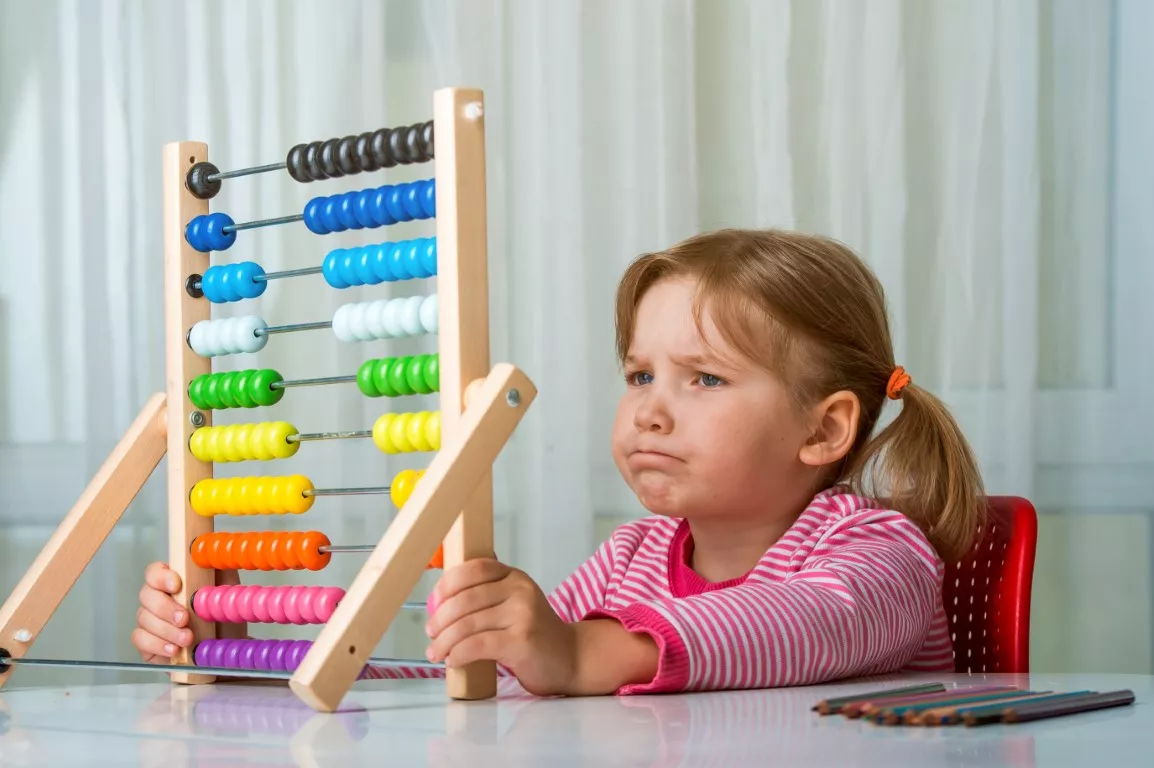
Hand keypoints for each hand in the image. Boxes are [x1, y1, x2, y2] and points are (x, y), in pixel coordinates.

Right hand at [131, 562, 242, 662]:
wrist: (223, 649)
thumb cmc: (221, 618)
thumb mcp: (226, 592)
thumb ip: (219, 571)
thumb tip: (217, 555)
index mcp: (173, 583)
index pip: (155, 572)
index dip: (161, 576)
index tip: (177, 585)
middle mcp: (157, 599)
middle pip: (146, 595)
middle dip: (165, 608)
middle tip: (184, 618)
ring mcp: (149, 620)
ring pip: (144, 618)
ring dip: (167, 630)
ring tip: (187, 639)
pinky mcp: (146, 642)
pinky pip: (141, 639)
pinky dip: (157, 645)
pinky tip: (173, 649)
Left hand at [424, 558, 576, 695]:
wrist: (569, 658)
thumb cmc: (533, 634)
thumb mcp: (513, 604)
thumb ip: (486, 596)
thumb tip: (440, 601)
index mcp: (515, 577)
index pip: (476, 568)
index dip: (449, 582)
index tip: (434, 601)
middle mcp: (520, 590)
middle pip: (467, 598)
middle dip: (441, 618)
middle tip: (431, 633)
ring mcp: (523, 614)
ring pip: (469, 623)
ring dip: (445, 640)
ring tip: (435, 652)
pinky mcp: (522, 641)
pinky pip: (478, 644)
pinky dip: (459, 653)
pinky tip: (453, 660)